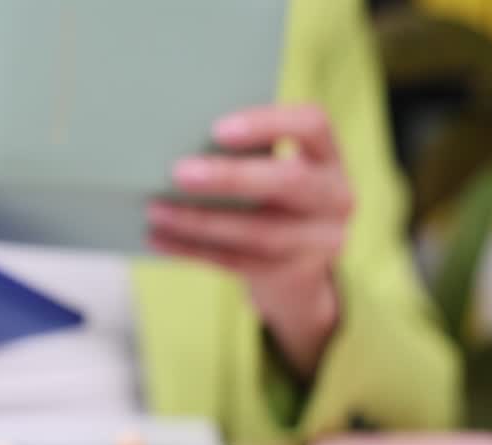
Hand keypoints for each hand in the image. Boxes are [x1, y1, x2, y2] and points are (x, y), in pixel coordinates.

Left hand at [146, 105, 351, 377]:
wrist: (299, 267)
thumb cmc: (271, 199)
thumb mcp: (274, 171)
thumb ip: (246, 155)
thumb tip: (177, 144)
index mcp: (328, 157)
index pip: (313, 124)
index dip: (268, 124)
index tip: (218, 129)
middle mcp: (334, 197)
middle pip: (288, 182)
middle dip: (230, 177)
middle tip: (178, 173)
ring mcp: (319, 241)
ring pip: (259, 232)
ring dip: (200, 221)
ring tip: (157, 210)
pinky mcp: (291, 273)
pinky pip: (236, 262)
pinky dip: (192, 249)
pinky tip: (159, 238)